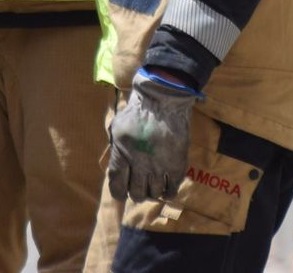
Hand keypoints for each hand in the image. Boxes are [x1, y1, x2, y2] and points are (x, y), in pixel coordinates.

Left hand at [107, 68, 198, 201]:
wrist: (163, 99)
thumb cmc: (138, 110)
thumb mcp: (118, 128)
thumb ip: (116, 149)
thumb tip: (116, 169)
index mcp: (122, 154)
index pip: (117, 185)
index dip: (119, 192)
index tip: (122, 192)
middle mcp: (139, 164)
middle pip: (136, 193)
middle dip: (137, 192)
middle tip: (140, 186)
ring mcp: (159, 166)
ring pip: (153, 193)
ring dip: (152, 191)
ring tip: (154, 184)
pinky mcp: (176, 165)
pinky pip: (172, 190)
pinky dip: (168, 193)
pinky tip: (166, 188)